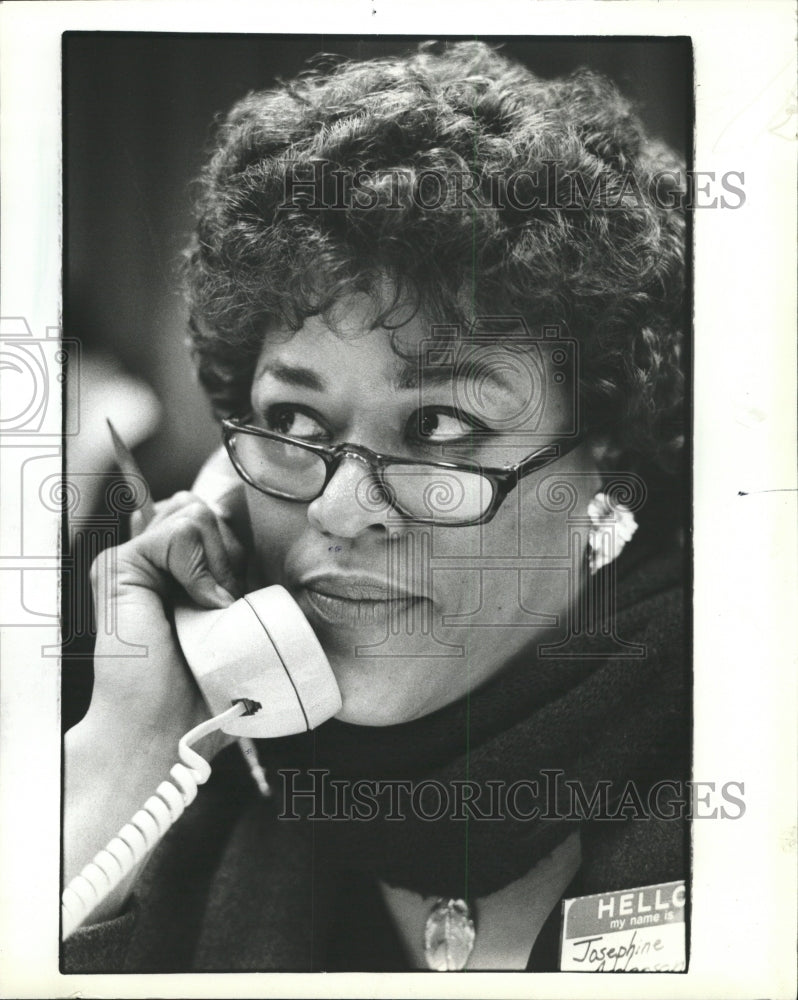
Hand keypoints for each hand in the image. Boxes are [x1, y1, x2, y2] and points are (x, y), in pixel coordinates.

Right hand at [64, 488, 246, 916]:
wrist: (168, 729)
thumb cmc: (210, 686)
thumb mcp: (241, 617)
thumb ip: (240, 571)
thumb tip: (253, 525)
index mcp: (179, 569)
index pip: (215, 513)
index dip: (240, 542)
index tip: (240, 593)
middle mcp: (153, 560)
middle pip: (208, 508)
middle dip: (233, 553)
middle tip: (226, 607)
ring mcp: (134, 561)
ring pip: (196, 512)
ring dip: (219, 562)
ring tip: (213, 609)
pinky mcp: (119, 567)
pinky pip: (178, 530)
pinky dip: (199, 567)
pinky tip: (200, 604)